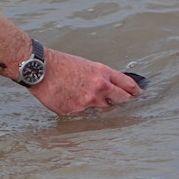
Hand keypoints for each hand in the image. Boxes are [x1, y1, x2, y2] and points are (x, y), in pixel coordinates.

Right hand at [28, 48, 142, 114]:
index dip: (135, 90)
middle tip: (127, 104)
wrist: (41, 69)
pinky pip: (82, 113)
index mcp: (101, 73)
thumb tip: (108, 88)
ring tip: (89, 101)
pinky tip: (68, 100)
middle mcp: (98, 87)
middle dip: (125, 102)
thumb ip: (98, 77)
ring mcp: (87, 101)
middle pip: (121, 99)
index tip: (138, 94)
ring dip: (99, 106)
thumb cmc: (60, 64)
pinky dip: (78, 109)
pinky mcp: (75, 110)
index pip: (126, 84)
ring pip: (102, 109)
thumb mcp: (84, 65)